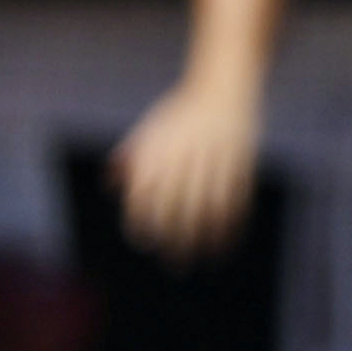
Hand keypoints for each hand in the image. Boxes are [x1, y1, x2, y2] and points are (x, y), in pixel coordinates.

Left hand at [112, 75, 261, 262]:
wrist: (222, 87)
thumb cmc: (179, 113)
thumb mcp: (149, 128)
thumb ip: (130, 156)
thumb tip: (110, 187)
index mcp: (157, 149)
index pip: (144, 193)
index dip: (142, 221)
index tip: (143, 241)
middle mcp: (183, 156)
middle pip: (176, 206)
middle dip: (175, 239)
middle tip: (173, 263)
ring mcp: (214, 159)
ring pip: (209, 207)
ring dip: (205, 238)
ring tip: (202, 258)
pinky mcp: (241, 161)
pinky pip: (237, 199)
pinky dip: (232, 223)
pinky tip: (227, 241)